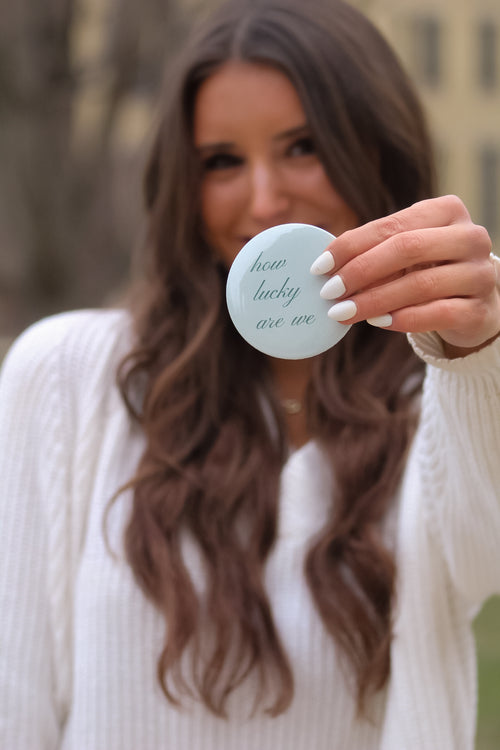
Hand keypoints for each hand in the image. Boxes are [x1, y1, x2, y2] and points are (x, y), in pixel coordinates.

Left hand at [311, 195, 499, 355]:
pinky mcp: (480, 310)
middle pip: (408, 248)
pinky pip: (438, 313)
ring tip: (343, 312)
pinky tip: (377, 322)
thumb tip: (325, 265)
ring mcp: (480, 274)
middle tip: (329, 292)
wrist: (475, 305)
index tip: (320, 267)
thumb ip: (374, 251)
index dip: (352, 245)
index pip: (392, 225)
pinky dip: (403, 319)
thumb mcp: (405, 253)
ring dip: (375, 300)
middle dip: (361, 271)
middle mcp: (471, 237)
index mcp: (447, 211)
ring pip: (421, 284)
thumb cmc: (430, 270)